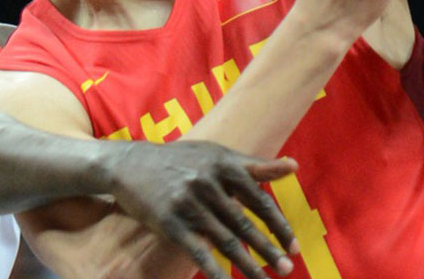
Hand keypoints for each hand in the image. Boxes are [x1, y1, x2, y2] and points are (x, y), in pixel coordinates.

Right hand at [104, 140, 299, 278]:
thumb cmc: (180, 160)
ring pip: (225, 241)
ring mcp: (189, 204)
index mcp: (224, 165)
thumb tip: (294, 166)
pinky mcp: (170, 223)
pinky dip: (215, 271)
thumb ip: (255, 165)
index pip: (260, 200)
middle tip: (288, 268)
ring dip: (249, 265)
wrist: (129, 164)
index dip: (278, 225)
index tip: (294, 245)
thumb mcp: (217, 155)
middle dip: (268, 249)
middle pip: (245, 224)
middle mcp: (208, 184)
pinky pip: (198, 252)